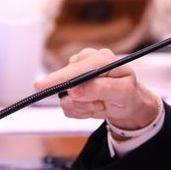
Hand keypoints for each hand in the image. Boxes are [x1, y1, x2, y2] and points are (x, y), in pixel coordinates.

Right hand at [33, 48, 160, 128]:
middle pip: (66, 84)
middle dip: (82, 101)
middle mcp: (84, 62)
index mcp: (100, 58)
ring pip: (65, 99)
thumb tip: (74, 90)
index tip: (41, 85)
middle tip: (101, 104)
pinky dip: (81, 112)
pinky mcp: (70, 88)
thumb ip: (101, 89)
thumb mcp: (123, 92)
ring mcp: (75, 75)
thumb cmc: (129, 95)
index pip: (75, 69)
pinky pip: (66, 106)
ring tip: (101, 104)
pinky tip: (94, 106)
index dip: (58, 78)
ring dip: (84, 108)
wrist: (128, 105)